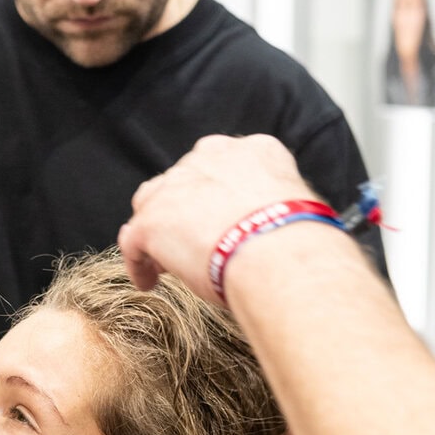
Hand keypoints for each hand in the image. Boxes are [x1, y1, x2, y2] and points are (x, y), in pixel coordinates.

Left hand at [117, 134, 317, 299]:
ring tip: (165, 261)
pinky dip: (140, 263)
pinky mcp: (152, 219)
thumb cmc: (301, 244)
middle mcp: (211, 157)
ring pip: (152, 203)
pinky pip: (134, 241)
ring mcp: (177, 185)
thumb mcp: (298, 211)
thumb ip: (277, 211)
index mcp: (254, 151)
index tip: (220, 217)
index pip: (224, 166)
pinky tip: (150, 282)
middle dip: (184, 207)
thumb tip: (276, 235)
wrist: (280, 253)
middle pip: (184, 180)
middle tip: (191, 240)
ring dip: (157, 229)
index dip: (217, 194)